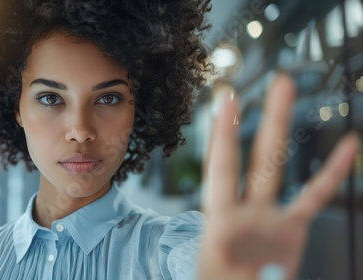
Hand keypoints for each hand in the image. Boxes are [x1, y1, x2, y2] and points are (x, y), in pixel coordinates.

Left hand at [198, 73, 359, 279]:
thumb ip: (256, 276)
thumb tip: (274, 270)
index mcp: (221, 223)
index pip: (222, 169)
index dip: (224, 136)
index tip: (226, 100)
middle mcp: (245, 212)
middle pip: (257, 157)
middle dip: (266, 120)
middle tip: (276, 82)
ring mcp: (269, 218)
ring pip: (279, 167)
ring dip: (284, 129)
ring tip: (288, 94)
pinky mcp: (291, 231)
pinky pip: (314, 198)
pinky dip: (331, 174)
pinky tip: (346, 148)